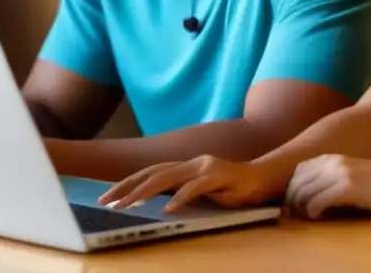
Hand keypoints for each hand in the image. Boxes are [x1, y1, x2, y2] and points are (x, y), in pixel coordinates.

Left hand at [97, 155, 287, 212]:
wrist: (263, 179)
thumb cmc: (231, 189)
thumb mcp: (201, 191)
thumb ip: (180, 190)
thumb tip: (152, 201)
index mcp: (185, 166)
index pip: (150, 172)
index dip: (127, 183)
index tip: (106, 197)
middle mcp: (192, 163)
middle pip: (153, 173)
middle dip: (127, 187)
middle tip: (106, 202)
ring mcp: (206, 167)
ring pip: (169, 177)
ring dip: (145, 192)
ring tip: (127, 205)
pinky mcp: (220, 176)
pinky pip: (196, 187)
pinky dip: (181, 197)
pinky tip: (168, 209)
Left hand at [285, 155, 370, 219]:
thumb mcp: (355, 176)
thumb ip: (334, 181)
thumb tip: (312, 200)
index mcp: (332, 157)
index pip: (298, 172)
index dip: (292, 190)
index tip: (295, 208)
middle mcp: (332, 161)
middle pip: (296, 183)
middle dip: (291, 202)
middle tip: (295, 219)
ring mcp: (339, 173)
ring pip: (302, 193)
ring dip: (300, 210)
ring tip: (308, 220)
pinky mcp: (348, 187)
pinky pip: (317, 201)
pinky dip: (313, 213)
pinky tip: (321, 218)